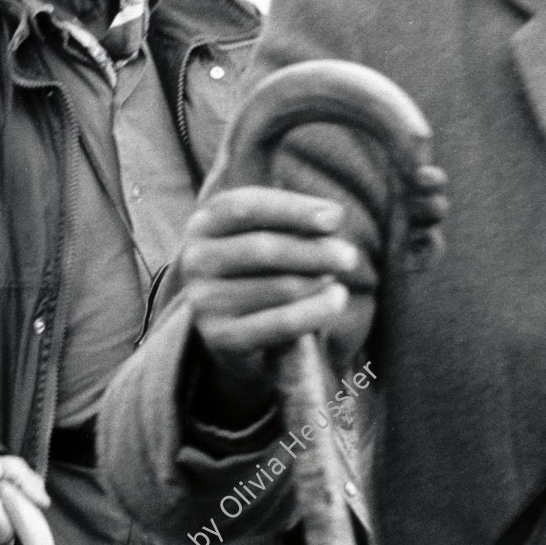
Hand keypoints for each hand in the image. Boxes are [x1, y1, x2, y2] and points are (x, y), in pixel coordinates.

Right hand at [179, 186, 365, 416]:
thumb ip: (286, 210)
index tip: (336, 218)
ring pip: (279, 287)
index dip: (293, 210)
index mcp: (204, 224)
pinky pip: (282, 323)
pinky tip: (336, 301)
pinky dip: (317, 312)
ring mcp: (204, 301)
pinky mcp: (220, 337)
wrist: (240, 327)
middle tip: (350, 257)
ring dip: (319, 282)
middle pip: (262, 249)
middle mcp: (195, 260)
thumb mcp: (266, 230)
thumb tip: (324, 208)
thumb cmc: (261, 267)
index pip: (246, 207)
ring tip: (336, 281)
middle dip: (315, 251)